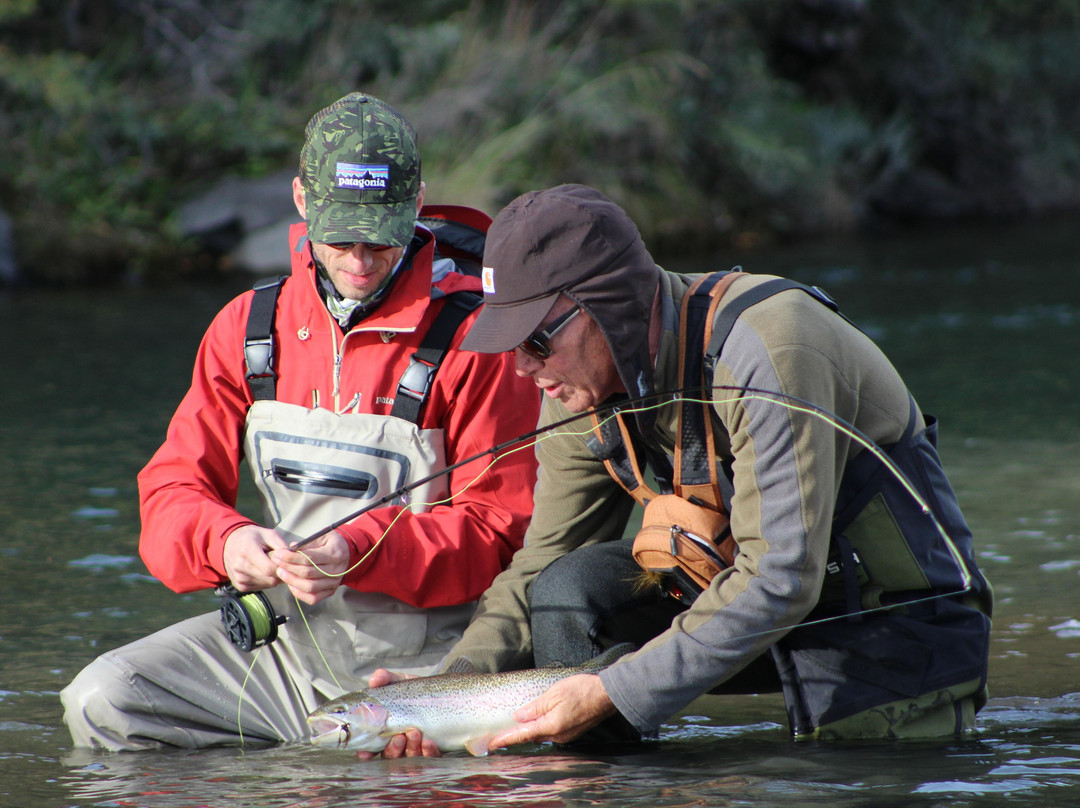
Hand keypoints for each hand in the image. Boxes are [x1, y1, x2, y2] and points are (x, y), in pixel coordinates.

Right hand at [223, 524, 287, 590]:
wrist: (231, 543)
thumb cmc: (252, 537)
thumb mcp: (268, 534)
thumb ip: (282, 546)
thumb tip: (293, 559)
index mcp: (247, 551)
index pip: (270, 569)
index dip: (282, 567)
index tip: (284, 561)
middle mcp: (240, 566)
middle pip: (270, 578)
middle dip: (279, 572)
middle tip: (278, 562)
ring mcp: (238, 577)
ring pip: (267, 584)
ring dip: (273, 577)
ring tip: (268, 564)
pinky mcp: (239, 585)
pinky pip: (260, 587)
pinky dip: (265, 580)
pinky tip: (262, 570)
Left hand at [270, 530, 350, 604]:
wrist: (349, 554)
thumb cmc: (332, 543)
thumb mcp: (322, 536)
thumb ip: (306, 543)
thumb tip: (290, 548)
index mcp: (334, 554)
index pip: (308, 558)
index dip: (291, 557)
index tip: (278, 554)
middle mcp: (335, 570)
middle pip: (307, 573)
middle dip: (288, 568)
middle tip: (276, 562)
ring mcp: (334, 583)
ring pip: (309, 587)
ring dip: (291, 581)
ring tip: (281, 573)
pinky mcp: (330, 591)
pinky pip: (313, 598)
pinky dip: (299, 593)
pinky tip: (291, 585)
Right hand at [354, 669, 441, 759]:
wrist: (442, 692)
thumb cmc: (414, 690)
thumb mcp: (400, 682)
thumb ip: (385, 678)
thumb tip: (373, 680)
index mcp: (386, 732)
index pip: (372, 748)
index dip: (367, 754)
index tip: (366, 753)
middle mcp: (400, 744)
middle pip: (391, 756)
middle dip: (393, 749)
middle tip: (399, 737)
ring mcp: (417, 748)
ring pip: (410, 758)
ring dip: (410, 749)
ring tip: (415, 733)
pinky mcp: (434, 750)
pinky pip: (430, 757)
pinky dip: (428, 752)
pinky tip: (428, 743)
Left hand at [487, 674, 616, 749]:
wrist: (606, 695)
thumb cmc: (582, 691)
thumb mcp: (554, 693)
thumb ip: (535, 707)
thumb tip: (519, 716)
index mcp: (551, 726)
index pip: (523, 735)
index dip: (506, 739)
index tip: (492, 744)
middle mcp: (557, 735)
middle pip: (531, 736)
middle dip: (517, 734)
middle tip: (501, 732)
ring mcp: (566, 735)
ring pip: (542, 734)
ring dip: (530, 729)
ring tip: (519, 723)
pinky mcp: (572, 731)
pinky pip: (551, 731)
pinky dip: (542, 727)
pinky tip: (539, 719)